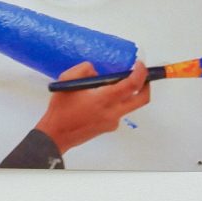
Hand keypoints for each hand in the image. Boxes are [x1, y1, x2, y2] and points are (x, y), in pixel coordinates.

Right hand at [34, 61, 148, 153]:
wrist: (56, 136)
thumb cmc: (60, 109)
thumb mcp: (66, 81)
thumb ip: (84, 69)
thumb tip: (97, 70)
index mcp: (104, 99)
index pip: (132, 85)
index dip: (140, 73)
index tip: (139, 64)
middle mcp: (113, 112)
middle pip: (142, 99)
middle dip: (146, 85)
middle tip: (141, 75)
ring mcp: (113, 121)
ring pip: (129, 105)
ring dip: (127, 93)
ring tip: (110, 85)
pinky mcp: (109, 127)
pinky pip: (118, 112)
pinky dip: (115, 102)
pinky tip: (98, 100)